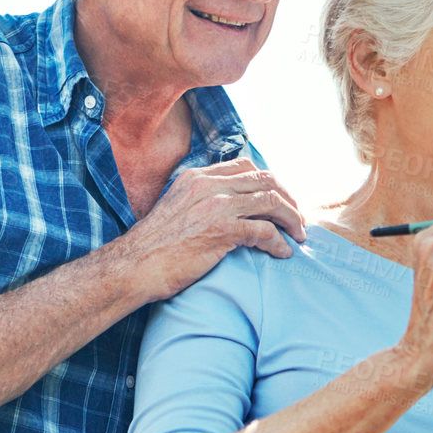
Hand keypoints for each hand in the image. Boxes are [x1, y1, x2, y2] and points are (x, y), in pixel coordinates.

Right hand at [119, 158, 305, 300]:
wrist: (134, 266)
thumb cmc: (155, 246)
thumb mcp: (176, 207)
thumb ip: (200, 199)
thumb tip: (227, 206)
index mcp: (198, 177)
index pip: (246, 166)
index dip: (269, 182)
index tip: (280, 200)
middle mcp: (209, 185)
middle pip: (265, 179)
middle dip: (288, 198)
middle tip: (297, 219)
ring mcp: (216, 206)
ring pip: (271, 201)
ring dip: (291, 219)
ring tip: (298, 236)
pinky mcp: (222, 230)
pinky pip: (265, 231)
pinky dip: (279, 242)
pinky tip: (282, 254)